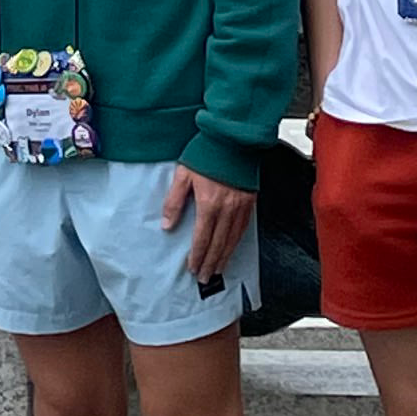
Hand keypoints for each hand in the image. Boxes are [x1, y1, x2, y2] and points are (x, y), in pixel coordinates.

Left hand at [162, 163, 254, 283]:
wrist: (232, 138)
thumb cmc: (206, 152)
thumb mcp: (183, 174)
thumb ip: (174, 201)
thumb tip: (167, 224)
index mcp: (209, 203)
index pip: (202, 238)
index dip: (197, 256)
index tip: (193, 268)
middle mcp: (227, 209)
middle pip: (218, 243)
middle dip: (211, 262)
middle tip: (205, 277)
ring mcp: (241, 206)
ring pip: (233, 239)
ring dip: (225, 256)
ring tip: (218, 269)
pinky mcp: (250, 202)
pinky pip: (243, 229)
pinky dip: (237, 242)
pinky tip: (232, 248)